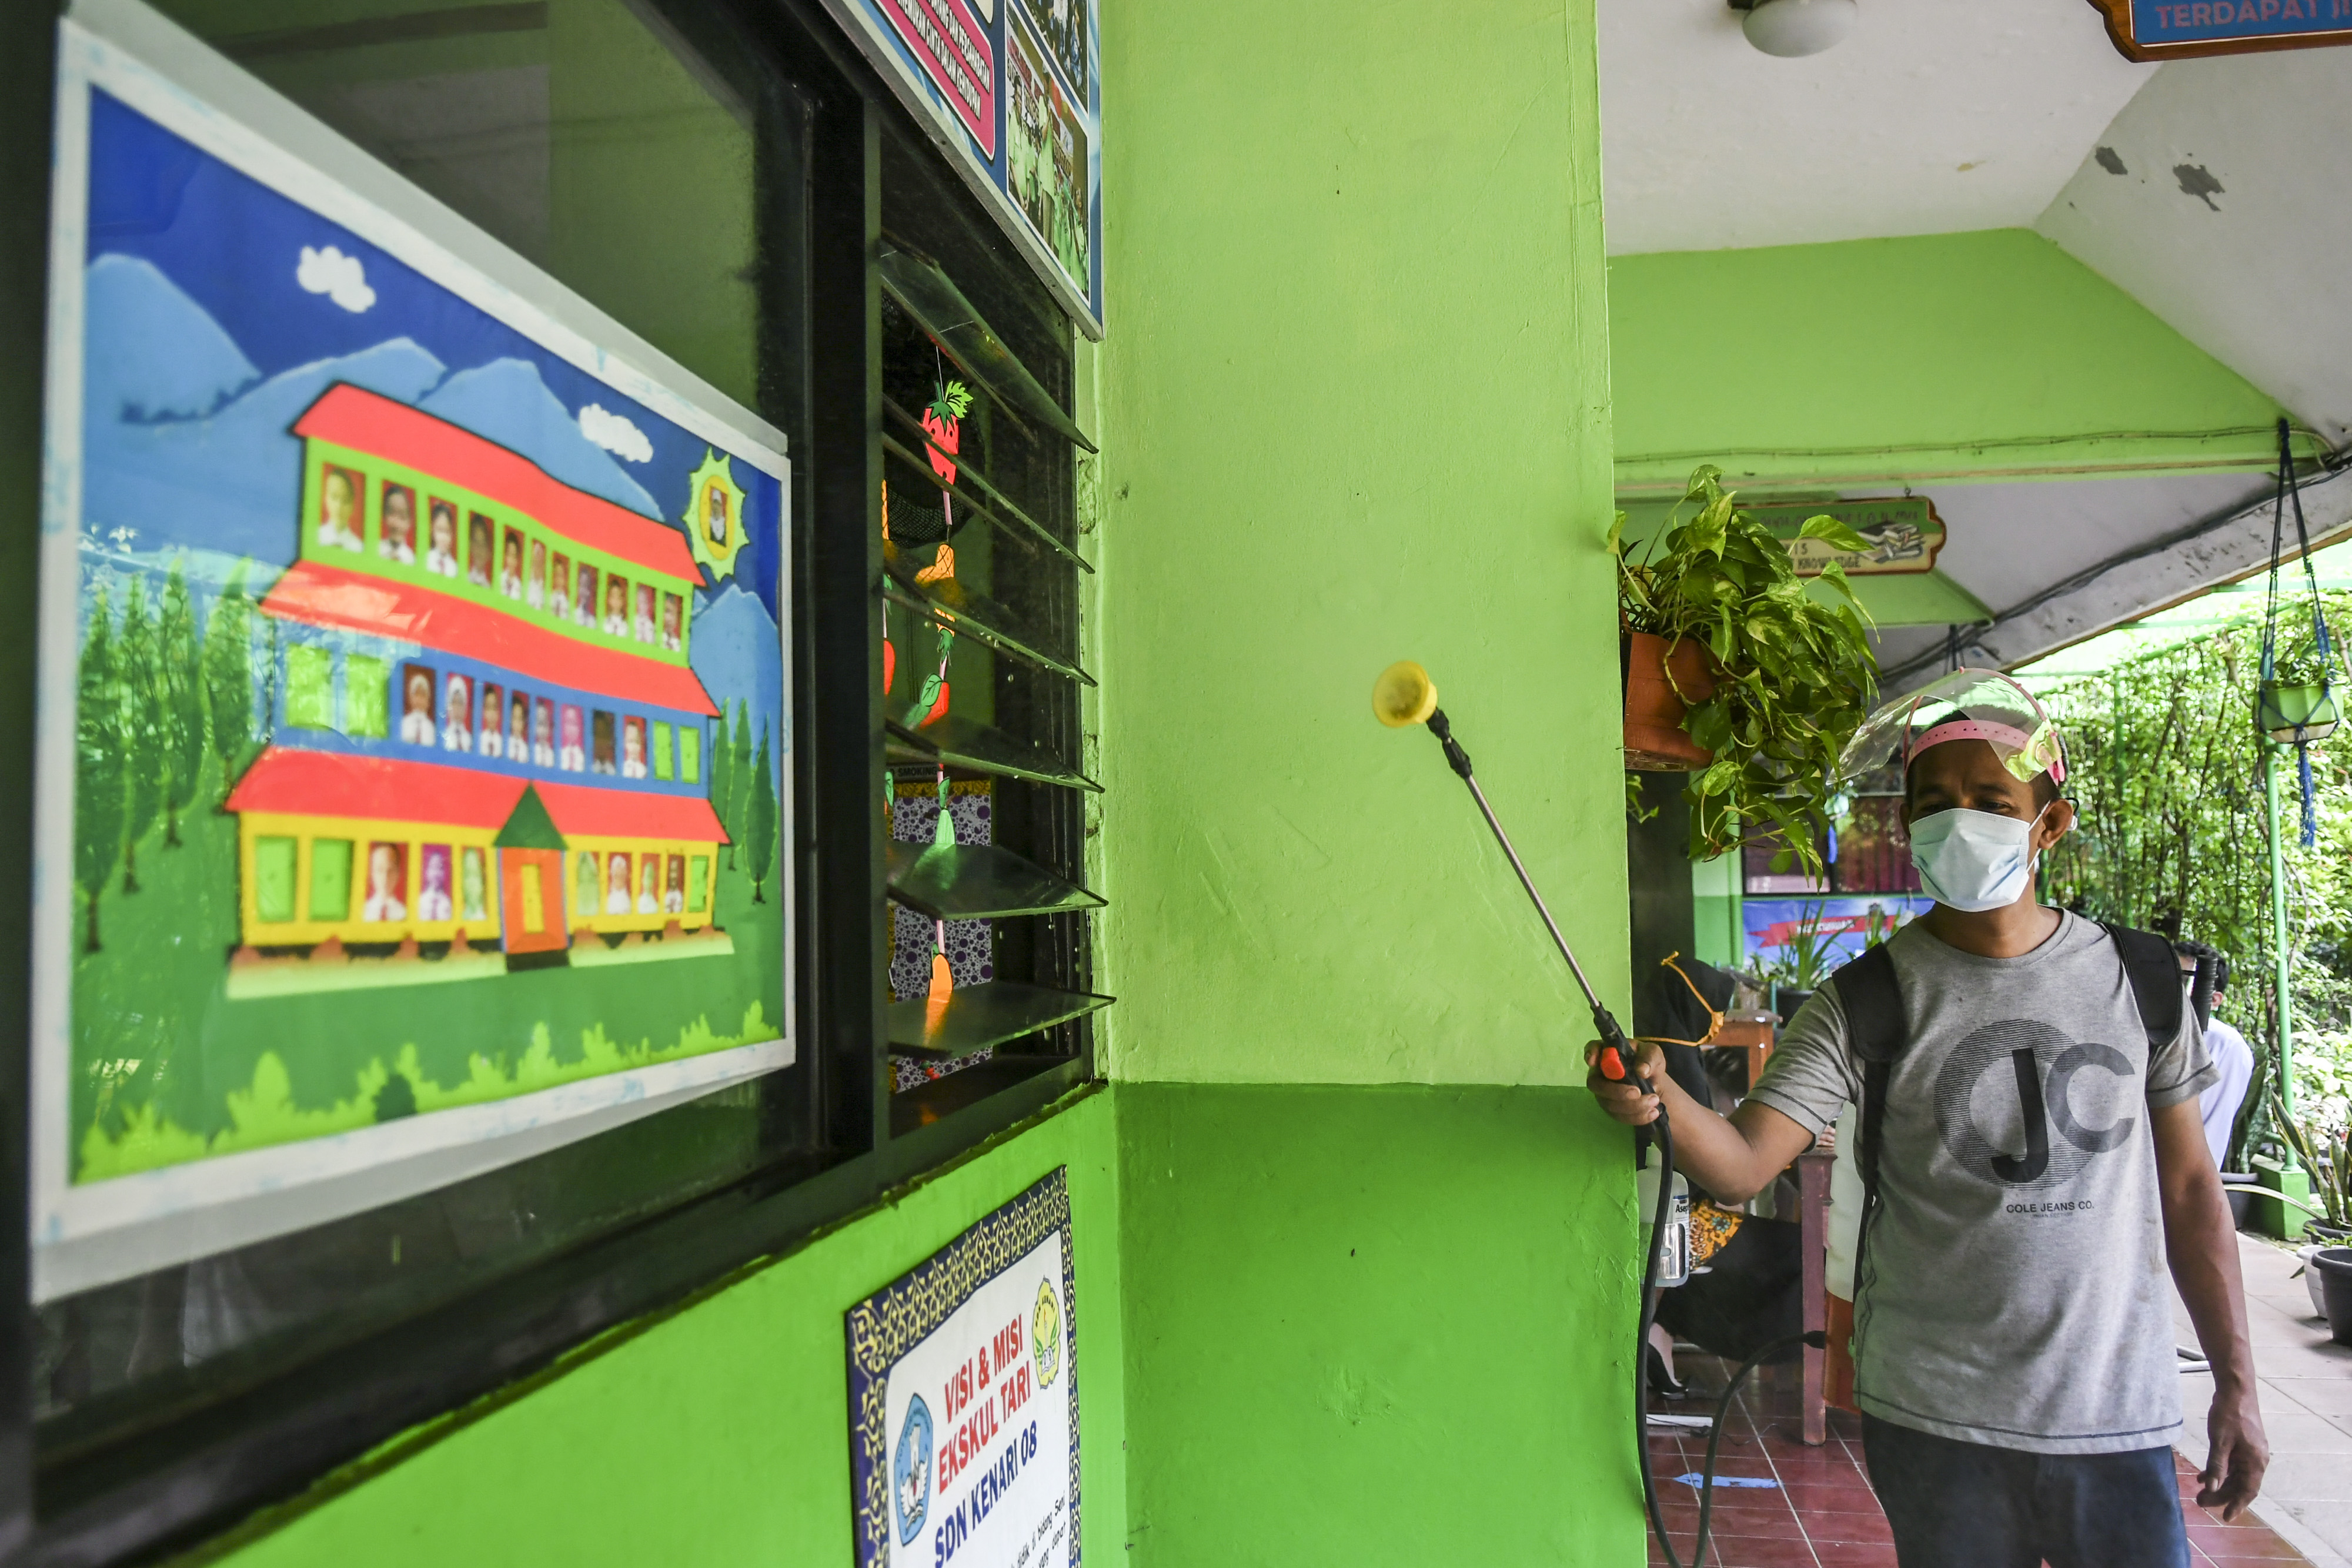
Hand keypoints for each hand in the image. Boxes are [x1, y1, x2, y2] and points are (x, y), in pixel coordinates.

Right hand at [1585, 1038, 1664, 1126]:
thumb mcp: (1653, 1054)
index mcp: (1607, 1052)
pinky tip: (1653, 1112)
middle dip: (1616, 1091)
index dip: (1590, 1054)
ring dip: (1633, 1106)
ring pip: (1609, 1104)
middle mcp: (1600, 1073)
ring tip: (1654, 1100)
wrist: (1654, 1082)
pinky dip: (1637, 1116)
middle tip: (1637, 1092)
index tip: (1593, 1061)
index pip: (1592, 1048)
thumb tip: (1641, 1071)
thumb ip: (1649, 1058)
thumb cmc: (1648, 1062)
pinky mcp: (1612, 1109)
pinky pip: (1619, 1116)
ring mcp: (1603, 1093)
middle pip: (1595, 1084)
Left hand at [2199, 1382, 2267, 1521]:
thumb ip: (2216, 1465)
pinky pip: (2231, 1464)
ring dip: (2218, 1484)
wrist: (2236, 1390)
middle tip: (2201, 1503)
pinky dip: (2218, 1471)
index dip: (2236, 1505)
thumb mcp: (2220, 1441)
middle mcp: (2256, 1459)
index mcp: (2255, 1461)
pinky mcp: (2242, 1445)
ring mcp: (2250, 1452)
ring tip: (2200, 1494)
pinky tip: (2202, 1476)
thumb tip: (2212, 1487)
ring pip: (2234, 1475)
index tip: (2226, 1517)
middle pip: (2240, 1485)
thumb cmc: (2229, 1414)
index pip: (2247, 1490)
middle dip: (2221, 1496)